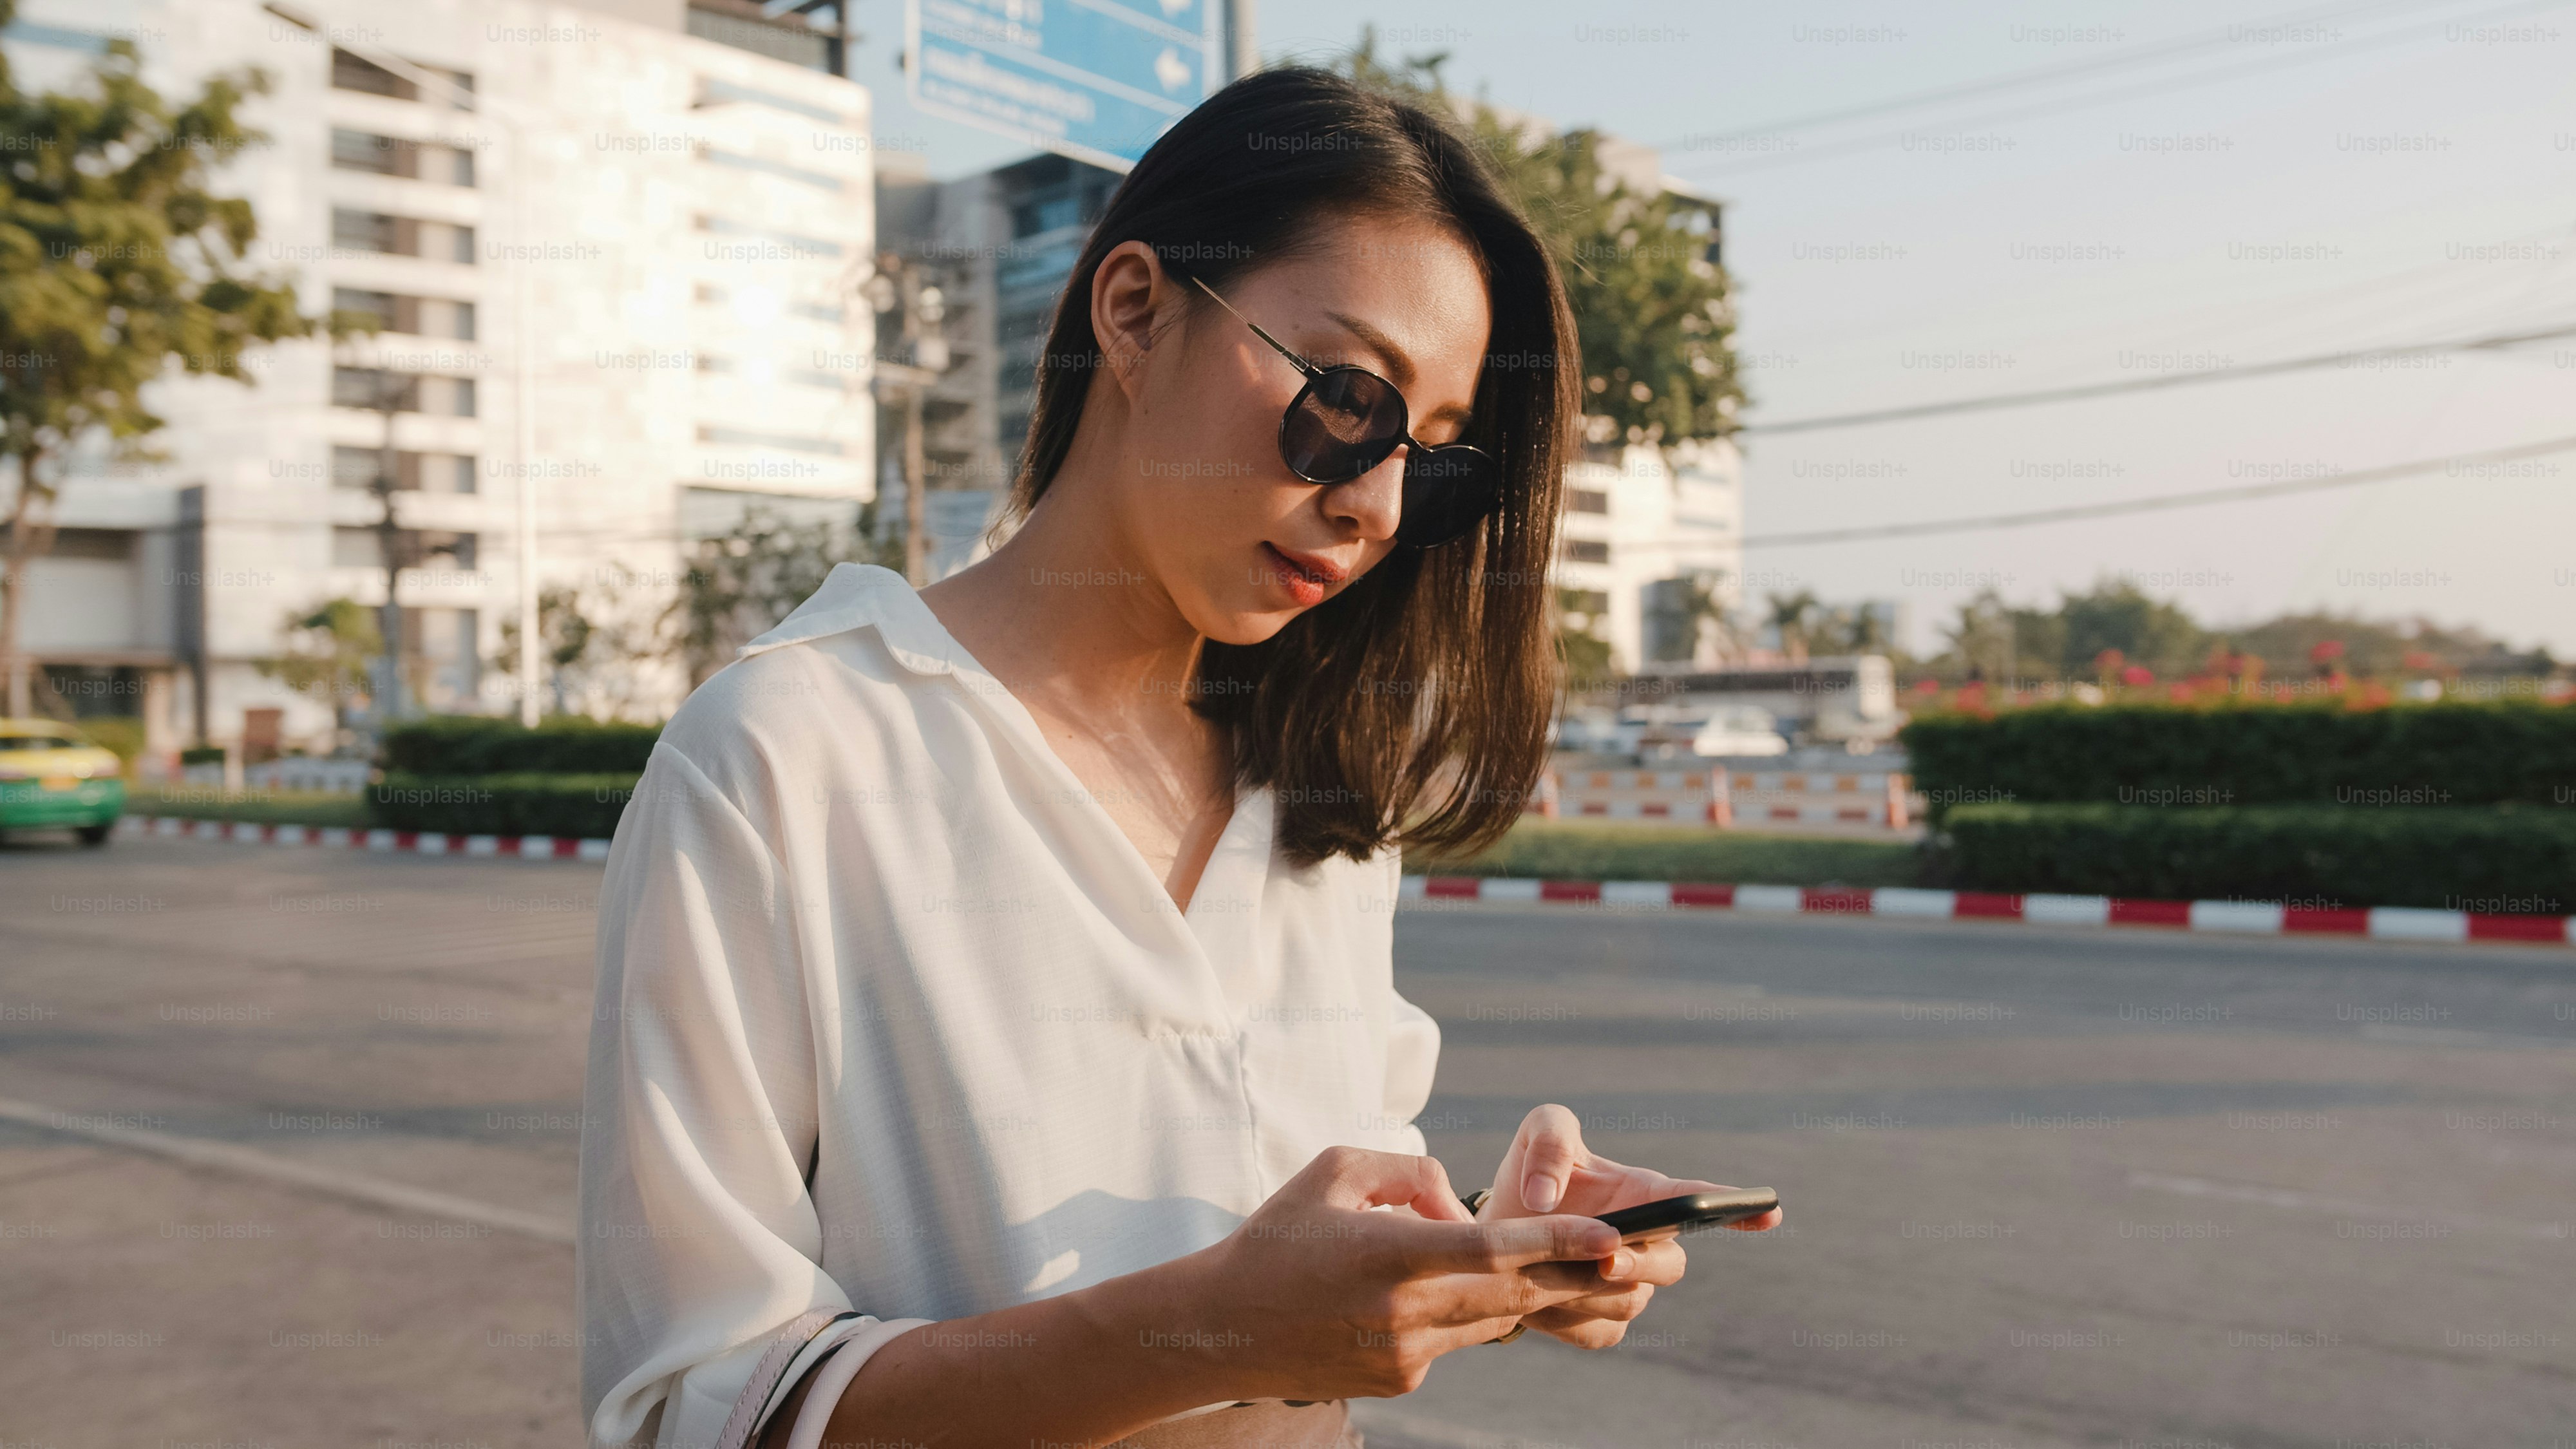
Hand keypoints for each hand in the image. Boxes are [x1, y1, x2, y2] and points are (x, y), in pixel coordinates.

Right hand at [1181, 1145, 1626, 1399]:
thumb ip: (1411, 1173)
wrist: (1221, 1328)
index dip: (1561, 1241)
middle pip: (1515, 1293)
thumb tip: (1463, 1207)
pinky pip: (1456, 1339)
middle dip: (1575, 1274)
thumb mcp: (1335, 1171)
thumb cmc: (1277, 1238)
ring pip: (1493, 1319)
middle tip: (1630, 1256)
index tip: (1614, 1237)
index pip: (1496, 1249)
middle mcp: (1405, 1312)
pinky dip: (1466, 1312)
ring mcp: (1406, 1356)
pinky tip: (1441, 1292)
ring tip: (1560, 1264)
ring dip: (1524, 1292)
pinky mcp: (1402, 1381)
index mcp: (1390, 1254)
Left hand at [1478, 1104, 1782, 1348]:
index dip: (1737, 1206)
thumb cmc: (1532, 1174)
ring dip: (1588, 1292)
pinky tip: (1536, 1299)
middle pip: (1671, 1264)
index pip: (1698, 1200)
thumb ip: (1550, 1145)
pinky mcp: (1601, 1324)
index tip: (1770, 1210)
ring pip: (1631, 1303)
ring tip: (1539, 1269)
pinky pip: (1599, 1333)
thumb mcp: (1539, 1135)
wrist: (1496, 1228)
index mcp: (1643, 1193)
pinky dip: (1566, 1319)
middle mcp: (1648, 1243)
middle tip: (1609, 1260)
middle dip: (1645, 1263)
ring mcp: (1629, 1287)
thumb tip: (1547, 1198)